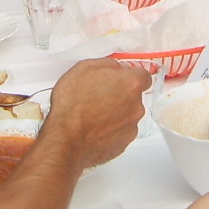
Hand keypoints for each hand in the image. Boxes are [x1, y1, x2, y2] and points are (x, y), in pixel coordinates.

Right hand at [37, 58, 149, 172]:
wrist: (65, 139)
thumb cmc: (72, 105)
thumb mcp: (84, 68)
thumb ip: (107, 64)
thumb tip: (114, 67)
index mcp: (130, 84)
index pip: (143, 75)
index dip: (130, 75)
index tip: (121, 77)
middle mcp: (136, 106)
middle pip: (134, 97)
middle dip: (120, 95)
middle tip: (99, 96)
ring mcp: (131, 127)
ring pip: (127, 115)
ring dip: (115, 113)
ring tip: (92, 114)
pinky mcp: (123, 143)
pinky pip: (120, 132)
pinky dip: (110, 130)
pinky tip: (93, 128)